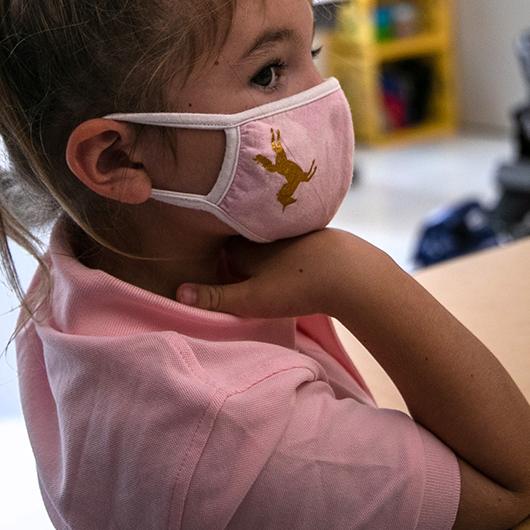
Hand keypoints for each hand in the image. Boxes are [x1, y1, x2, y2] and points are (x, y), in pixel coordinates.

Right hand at [176, 228, 389, 318]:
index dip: (206, 246)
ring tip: (253, 260)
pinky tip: (286, 257)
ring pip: (263, 235)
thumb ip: (215, 298)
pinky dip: (281, 244)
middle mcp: (263, 230)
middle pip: (237, 235)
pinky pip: (286, 236)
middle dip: (229, 240)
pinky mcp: (312, 235)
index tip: (197, 253)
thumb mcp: (252, 299)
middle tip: (220, 255)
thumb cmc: (298, 286)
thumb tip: (177, 292)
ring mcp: (289, 231)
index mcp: (244, 242)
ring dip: (257, 242)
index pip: (215, 240)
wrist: (353, 273)